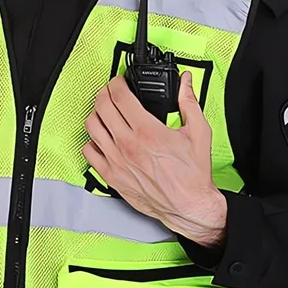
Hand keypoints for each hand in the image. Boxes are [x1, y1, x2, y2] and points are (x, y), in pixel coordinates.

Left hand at [82, 70, 226, 247]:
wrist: (188, 206)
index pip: (120, 96)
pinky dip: (92, 140)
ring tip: (104, 110)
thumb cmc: (192, 175)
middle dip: (105, 92)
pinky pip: (89, 151)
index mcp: (148, 131)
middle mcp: (128, 145)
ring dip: (96, 113)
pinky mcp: (111, 176)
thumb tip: (185, 83)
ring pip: (92, 126)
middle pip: (102, 106)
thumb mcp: (198, 132)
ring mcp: (116, 161)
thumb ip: (189, 102)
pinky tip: (101, 137)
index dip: (117, 82)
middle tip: (111, 91)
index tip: (120, 81)